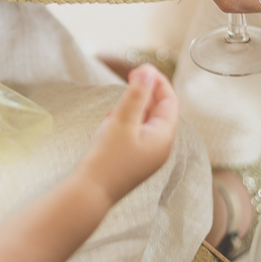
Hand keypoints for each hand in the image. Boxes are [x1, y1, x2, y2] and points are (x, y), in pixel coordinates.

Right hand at [79, 64, 177, 204]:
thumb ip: (137, 95)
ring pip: (148, 122)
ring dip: (137, 105)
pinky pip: (138, 133)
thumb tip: (148, 72)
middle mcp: (160, 148)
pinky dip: (130, 120)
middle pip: (161, 111)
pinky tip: (113, 117)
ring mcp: (148, 156)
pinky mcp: (134, 160)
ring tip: (122, 95)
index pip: (170, 101)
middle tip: (131, 76)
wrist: (90, 193)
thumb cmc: (107, 158)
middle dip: (148, 91)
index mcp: (164, 137)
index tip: (140, 68)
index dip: (158, 81)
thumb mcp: (122, 120)